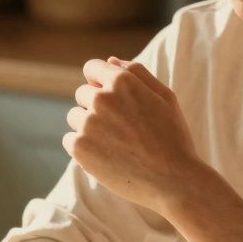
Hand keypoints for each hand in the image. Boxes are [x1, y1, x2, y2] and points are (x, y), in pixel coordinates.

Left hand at [64, 58, 201, 213]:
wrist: (173, 180)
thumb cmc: (173, 137)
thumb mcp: (164, 97)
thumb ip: (137, 73)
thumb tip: (110, 60)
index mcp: (122, 81)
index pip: (91, 68)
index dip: (99, 81)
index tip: (108, 96)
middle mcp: (101, 98)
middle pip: (82, 94)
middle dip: (95, 106)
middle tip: (120, 128)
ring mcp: (88, 123)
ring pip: (75, 117)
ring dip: (88, 127)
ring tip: (115, 144)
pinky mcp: (79, 148)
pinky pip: (69, 140)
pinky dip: (83, 148)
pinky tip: (106, 157)